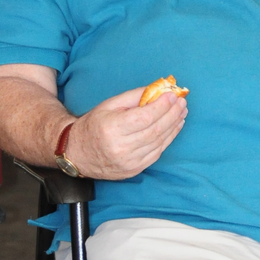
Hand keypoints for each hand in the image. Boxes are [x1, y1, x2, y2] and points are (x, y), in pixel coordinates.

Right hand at [64, 87, 187, 180]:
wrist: (77, 153)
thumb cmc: (93, 125)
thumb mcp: (109, 105)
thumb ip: (134, 97)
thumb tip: (158, 89)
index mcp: (112, 129)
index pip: (145, 117)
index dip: (162, 106)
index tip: (172, 95)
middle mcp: (121, 148)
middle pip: (155, 130)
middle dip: (172, 114)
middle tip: (182, 102)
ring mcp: (129, 162)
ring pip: (159, 142)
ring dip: (174, 125)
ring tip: (182, 112)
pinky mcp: (134, 170)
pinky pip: (157, 153)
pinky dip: (168, 139)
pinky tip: (174, 127)